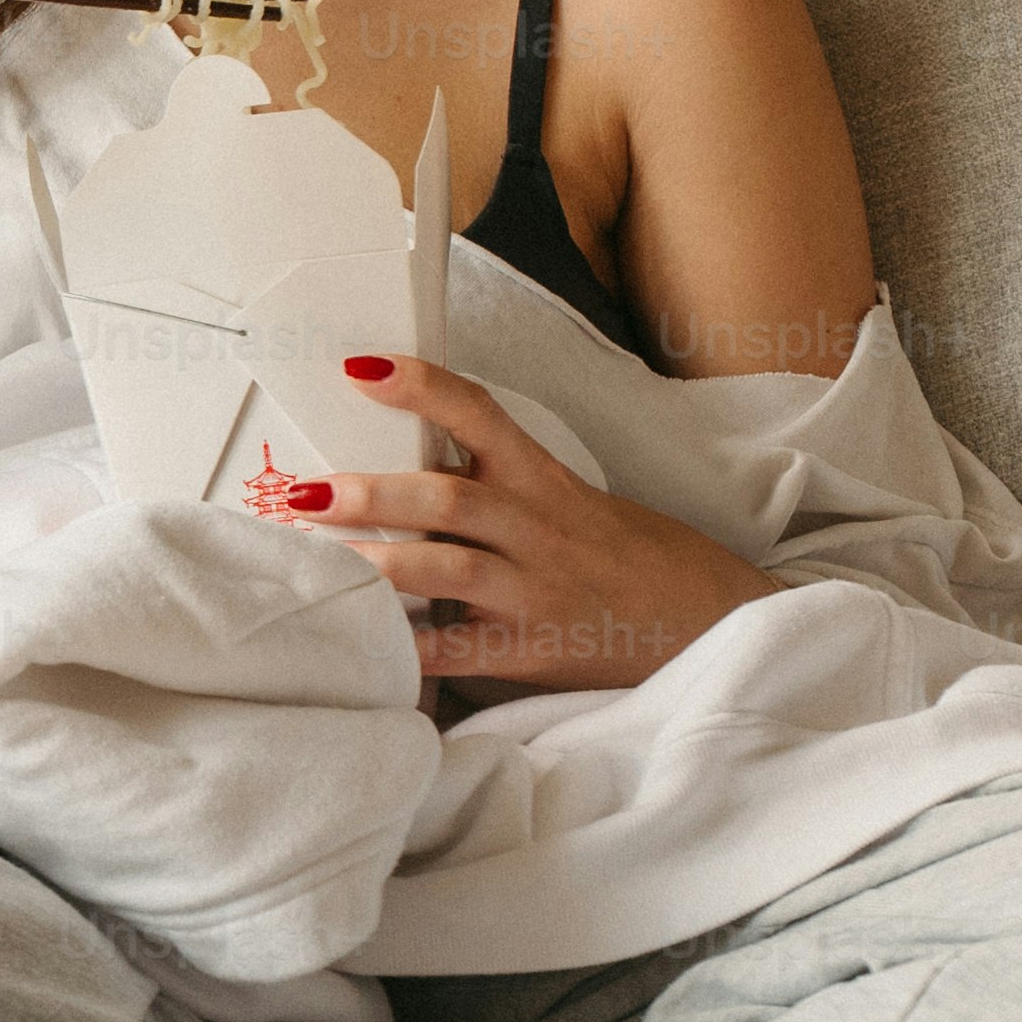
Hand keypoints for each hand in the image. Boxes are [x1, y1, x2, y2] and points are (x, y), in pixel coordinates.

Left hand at [269, 353, 779, 695]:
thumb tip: (413, 476)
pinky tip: (363, 642)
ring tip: (319, 557)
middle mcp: (540, 530)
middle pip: (445, 496)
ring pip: (444, 566)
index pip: (481, 415)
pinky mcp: (536, 652)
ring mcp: (536, 592)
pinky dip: (407, 648)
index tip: (361, 369)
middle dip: (369, 492)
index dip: (421, 387)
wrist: (717, 621)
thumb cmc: (638, 560)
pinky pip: (458, 651)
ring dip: (375, 561)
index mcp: (547, 483)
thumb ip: (506, 490)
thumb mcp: (580, 505)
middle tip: (304, 490)